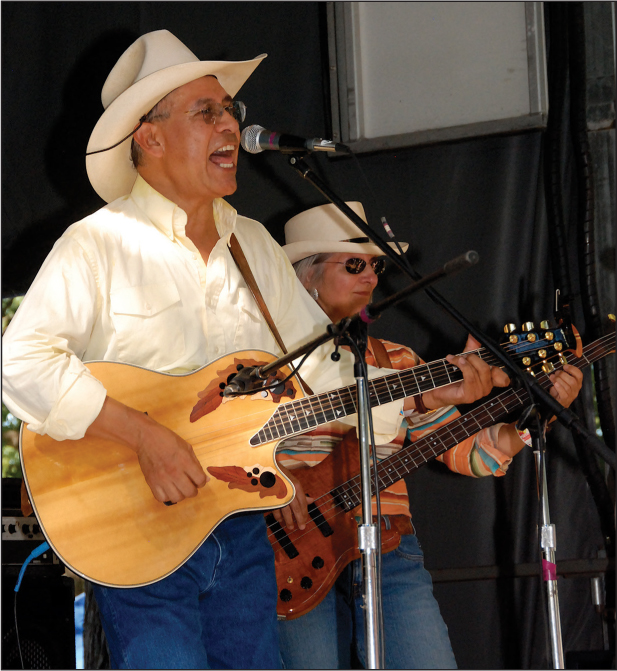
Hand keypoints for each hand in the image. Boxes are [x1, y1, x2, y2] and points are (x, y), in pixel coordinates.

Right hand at [86, 396, 208, 503]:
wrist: (146, 437)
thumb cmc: (168, 440)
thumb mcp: (187, 447)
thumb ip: (196, 464)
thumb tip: (205, 478)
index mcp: (185, 461)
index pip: (200, 480)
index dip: (202, 481)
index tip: (198, 479)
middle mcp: (174, 472)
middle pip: (190, 492)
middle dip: (193, 490)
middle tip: (190, 485)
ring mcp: (162, 478)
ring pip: (177, 498)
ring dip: (181, 494)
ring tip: (179, 488)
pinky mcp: (151, 482)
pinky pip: (162, 498)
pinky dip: (167, 496)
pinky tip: (169, 489)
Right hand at [272, 465, 312, 530]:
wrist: (266, 468)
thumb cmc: (282, 475)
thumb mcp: (293, 482)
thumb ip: (301, 493)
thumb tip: (312, 500)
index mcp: (296, 486)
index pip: (303, 503)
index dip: (305, 513)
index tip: (305, 521)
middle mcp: (290, 491)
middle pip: (296, 508)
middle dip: (299, 519)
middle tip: (301, 528)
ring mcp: (280, 494)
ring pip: (286, 511)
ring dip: (288, 520)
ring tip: (290, 527)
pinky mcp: (271, 497)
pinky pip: (276, 509)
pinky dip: (278, 516)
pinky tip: (280, 520)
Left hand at [422, 335, 509, 408]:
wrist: (436, 390)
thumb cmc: (451, 377)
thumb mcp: (464, 360)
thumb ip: (472, 347)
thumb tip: (474, 335)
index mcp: (488, 381)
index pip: (503, 378)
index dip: (498, 368)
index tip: (484, 358)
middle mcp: (486, 388)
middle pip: (488, 368)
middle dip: (474, 358)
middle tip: (463, 356)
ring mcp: (478, 394)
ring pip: (479, 371)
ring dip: (465, 361)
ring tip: (455, 359)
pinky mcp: (469, 396)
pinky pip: (471, 377)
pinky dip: (463, 366)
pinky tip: (455, 362)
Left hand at [548, 363, 582, 407]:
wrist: (556, 404)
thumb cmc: (559, 392)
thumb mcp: (562, 383)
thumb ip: (560, 377)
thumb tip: (555, 372)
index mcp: (577, 384)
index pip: (579, 375)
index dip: (573, 369)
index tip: (565, 366)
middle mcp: (575, 390)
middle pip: (573, 380)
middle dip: (563, 374)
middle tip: (556, 372)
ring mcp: (571, 395)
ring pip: (568, 386)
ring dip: (559, 379)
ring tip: (552, 377)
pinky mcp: (565, 400)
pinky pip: (564, 393)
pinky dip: (559, 387)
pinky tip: (555, 384)